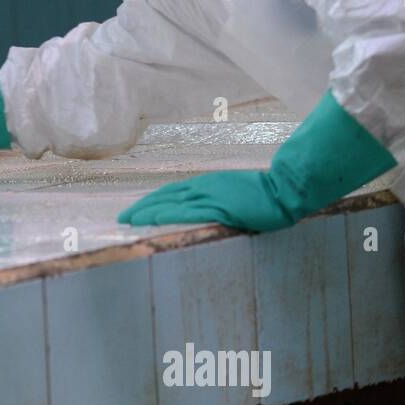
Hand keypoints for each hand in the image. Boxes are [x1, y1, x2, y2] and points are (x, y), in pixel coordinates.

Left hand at [117, 170, 295, 231]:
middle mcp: (203, 187)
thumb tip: (200, 208)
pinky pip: (189, 212)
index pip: (169, 193)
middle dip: (140, 207)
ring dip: (147, 212)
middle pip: (164, 196)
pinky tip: (155, 218)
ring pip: (171, 203)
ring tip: (128, 220)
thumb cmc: (262, 194)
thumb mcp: (232, 193)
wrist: (283, 190)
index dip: (149, 201)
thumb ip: (214, 199)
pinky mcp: (220, 208)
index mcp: (205, 184)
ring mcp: (210, 196)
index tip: (132, 211)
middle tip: (121, 218)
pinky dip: (169, 214)